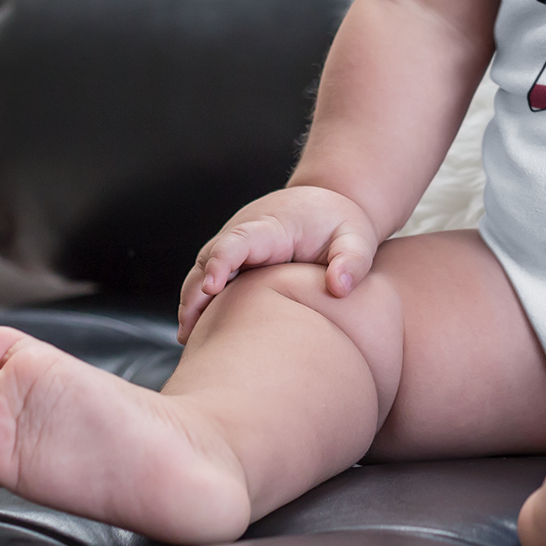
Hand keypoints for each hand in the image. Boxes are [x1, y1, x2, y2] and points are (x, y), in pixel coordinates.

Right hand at [176, 185, 378, 341]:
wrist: (325, 206)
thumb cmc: (340, 226)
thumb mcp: (357, 238)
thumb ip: (352, 261)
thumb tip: (338, 288)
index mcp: (272, 227)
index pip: (239, 240)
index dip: (222, 261)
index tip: (211, 287)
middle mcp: (244, 233)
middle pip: (209, 258)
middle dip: (196, 291)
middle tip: (189, 330)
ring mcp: (235, 246)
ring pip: (202, 271)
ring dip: (191, 301)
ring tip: (188, 339)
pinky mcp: (233, 261)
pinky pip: (207, 280)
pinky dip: (197, 303)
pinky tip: (196, 336)